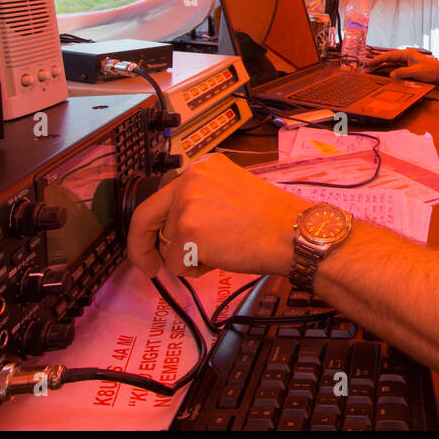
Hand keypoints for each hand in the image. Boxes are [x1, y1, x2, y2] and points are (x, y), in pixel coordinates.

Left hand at [127, 153, 307, 278]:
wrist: (294, 233)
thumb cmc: (272, 221)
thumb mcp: (231, 193)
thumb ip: (200, 201)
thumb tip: (174, 228)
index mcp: (202, 167)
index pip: (158, 198)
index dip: (146, 228)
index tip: (143, 245)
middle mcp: (191, 179)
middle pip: (153, 222)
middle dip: (156, 247)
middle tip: (154, 266)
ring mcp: (188, 204)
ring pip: (167, 245)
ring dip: (188, 256)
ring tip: (224, 248)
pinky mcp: (188, 230)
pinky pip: (176, 264)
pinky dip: (195, 270)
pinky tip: (223, 257)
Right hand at [364, 47, 438, 83]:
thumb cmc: (431, 71)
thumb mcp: (416, 72)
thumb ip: (403, 73)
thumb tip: (391, 75)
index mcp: (407, 54)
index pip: (389, 56)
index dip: (378, 59)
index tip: (369, 63)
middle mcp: (406, 57)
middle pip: (389, 60)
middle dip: (378, 63)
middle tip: (367, 68)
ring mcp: (407, 63)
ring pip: (392, 65)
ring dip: (383, 68)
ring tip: (372, 72)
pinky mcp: (409, 69)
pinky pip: (397, 70)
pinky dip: (390, 72)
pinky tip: (384, 76)